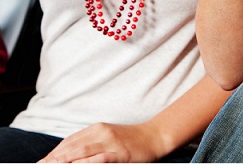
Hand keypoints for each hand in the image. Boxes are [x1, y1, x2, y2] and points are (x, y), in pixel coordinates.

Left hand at [38, 122, 164, 162]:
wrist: (155, 136)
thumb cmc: (131, 139)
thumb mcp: (109, 136)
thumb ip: (90, 142)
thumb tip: (67, 154)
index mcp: (97, 128)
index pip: (69, 141)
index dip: (54, 153)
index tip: (41, 162)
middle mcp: (102, 133)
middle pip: (72, 147)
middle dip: (54, 159)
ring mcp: (112, 143)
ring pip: (83, 152)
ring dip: (65, 160)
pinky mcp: (121, 153)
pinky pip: (100, 159)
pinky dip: (86, 163)